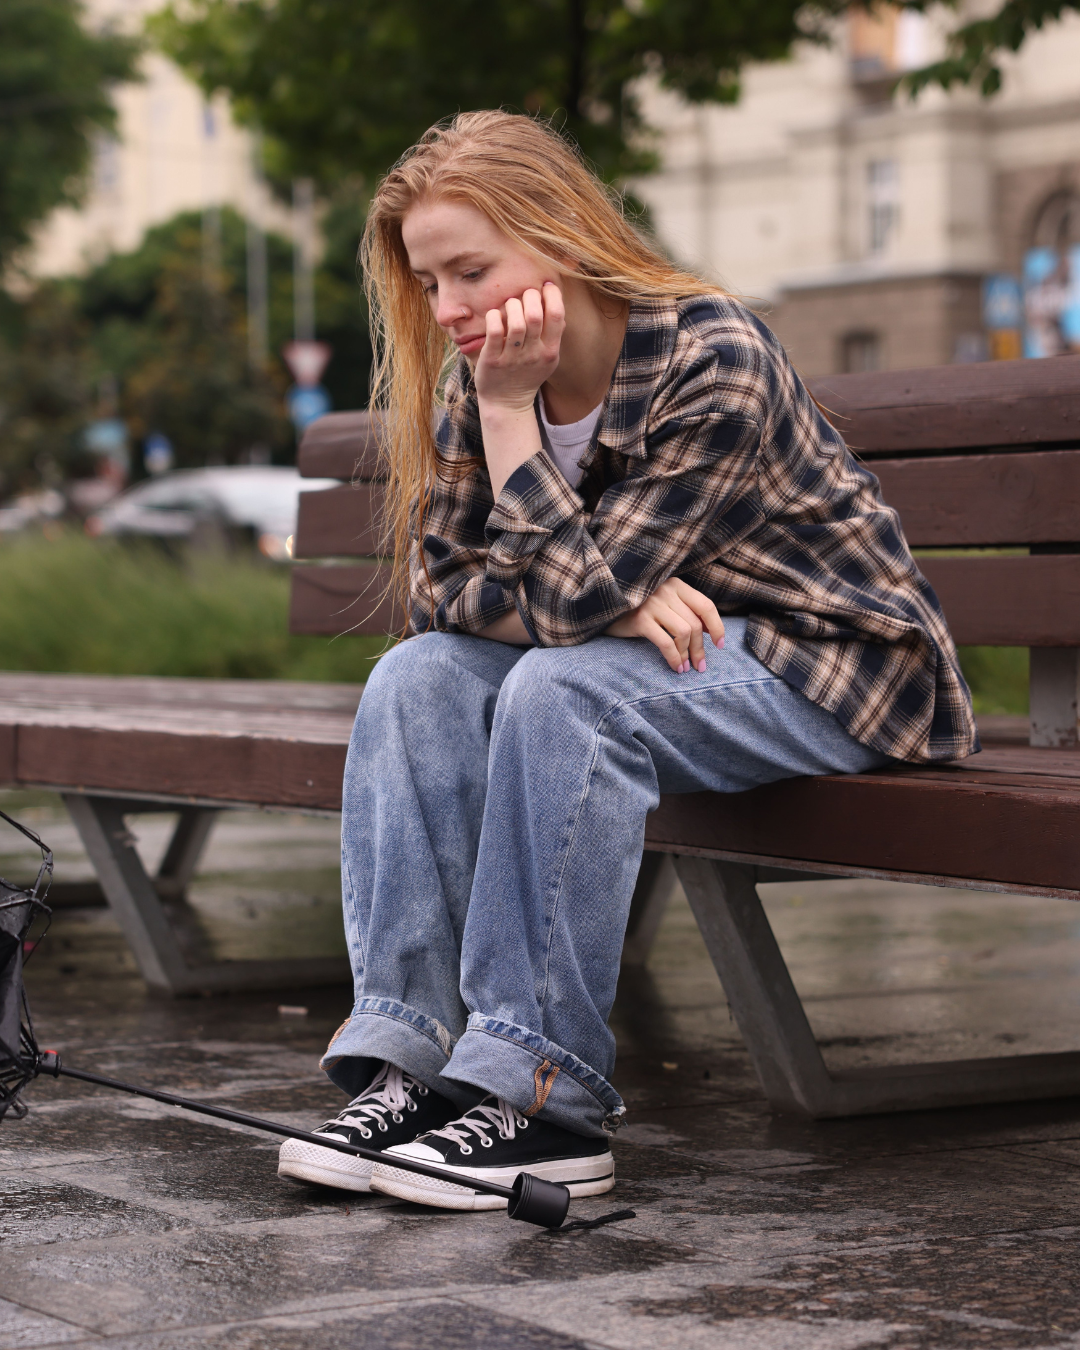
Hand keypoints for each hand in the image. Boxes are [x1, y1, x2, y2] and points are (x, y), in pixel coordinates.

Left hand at [473, 283, 564, 414]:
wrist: (507, 403)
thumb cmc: (527, 375)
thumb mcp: (548, 360)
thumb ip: (554, 335)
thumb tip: (557, 305)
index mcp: (550, 352)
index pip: (557, 316)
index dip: (552, 295)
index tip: (545, 287)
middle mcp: (533, 355)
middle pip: (535, 315)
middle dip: (530, 296)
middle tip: (525, 295)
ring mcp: (512, 358)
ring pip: (515, 322)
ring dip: (512, 305)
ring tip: (510, 304)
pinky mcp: (492, 360)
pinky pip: (494, 331)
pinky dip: (494, 317)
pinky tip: (495, 316)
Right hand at [605, 578, 724, 672]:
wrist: (603, 607)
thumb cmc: (637, 608)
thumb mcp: (664, 604)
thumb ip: (684, 611)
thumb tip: (709, 632)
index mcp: (676, 585)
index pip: (705, 606)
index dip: (717, 627)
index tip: (720, 644)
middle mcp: (666, 590)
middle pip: (695, 624)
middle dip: (700, 649)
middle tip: (700, 666)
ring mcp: (652, 604)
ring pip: (684, 633)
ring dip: (687, 655)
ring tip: (685, 668)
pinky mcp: (640, 619)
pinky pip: (666, 643)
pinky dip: (674, 658)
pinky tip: (675, 667)